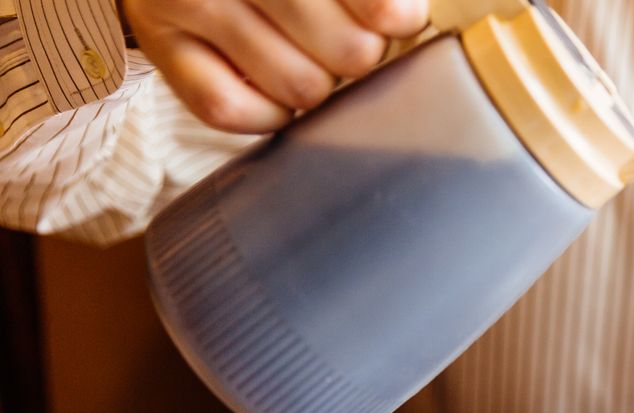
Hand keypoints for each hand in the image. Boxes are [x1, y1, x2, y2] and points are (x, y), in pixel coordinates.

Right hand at [124, 0, 430, 133]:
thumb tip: (405, 17)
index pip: (372, 3)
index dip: (393, 15)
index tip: (399, 20)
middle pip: (348, 50)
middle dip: (359, 54)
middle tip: (347, 42)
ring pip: (299, 85)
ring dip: (318, 85)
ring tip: (308, 58)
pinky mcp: (161, 45)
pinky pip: (230, 109)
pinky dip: (267, 113)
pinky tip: (275, 91)